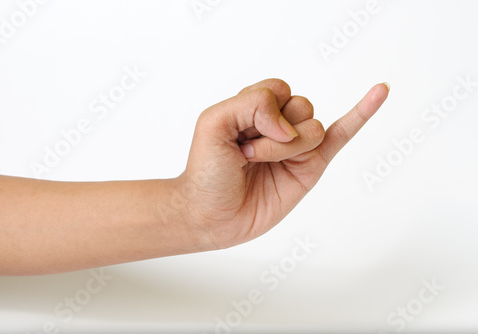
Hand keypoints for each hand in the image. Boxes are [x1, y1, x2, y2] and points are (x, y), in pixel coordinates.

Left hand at [178, 79, 388, 249]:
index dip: (262, 109)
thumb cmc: (207, 172)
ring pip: (313, 127)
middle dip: (273, 130)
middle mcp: (279, 124)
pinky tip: (379, 91)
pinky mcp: (311, 167)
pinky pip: (342, 135)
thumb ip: (251, 103)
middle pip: (300, 106)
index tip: (238, 135)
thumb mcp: (214, 122)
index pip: (278, 89)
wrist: (211, 214)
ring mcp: (297, 146)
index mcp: (256, 108)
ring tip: (259, 162)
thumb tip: (290, 125)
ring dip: (286, 147)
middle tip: (247, 152)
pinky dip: (363, 113)